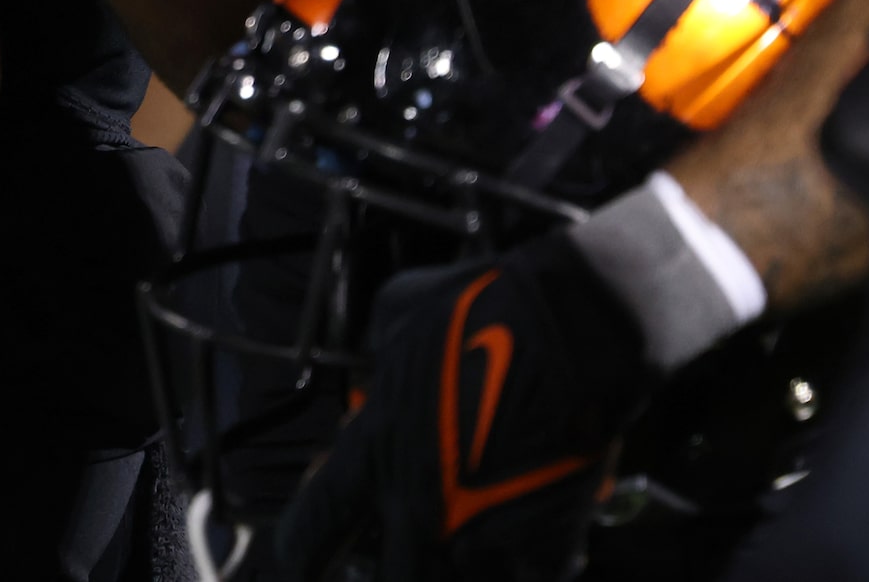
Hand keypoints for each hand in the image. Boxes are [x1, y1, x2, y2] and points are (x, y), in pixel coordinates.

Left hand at [266, 236, 653, 581]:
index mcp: (375, 450)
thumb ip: (379, 361)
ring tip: (469, 540)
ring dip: (460, 567)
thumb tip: (377, 370)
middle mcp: (422, 506)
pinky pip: (530, 577)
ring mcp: (486, 535)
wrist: (571, 332)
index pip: (313, 526)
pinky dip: (527, 564)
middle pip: (390, 581)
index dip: (297, 554)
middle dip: (391, 574)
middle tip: (401, 557)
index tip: (296, 567)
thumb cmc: (480, 313)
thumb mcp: (396, 318)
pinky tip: (530, 535)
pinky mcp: (549, 547)